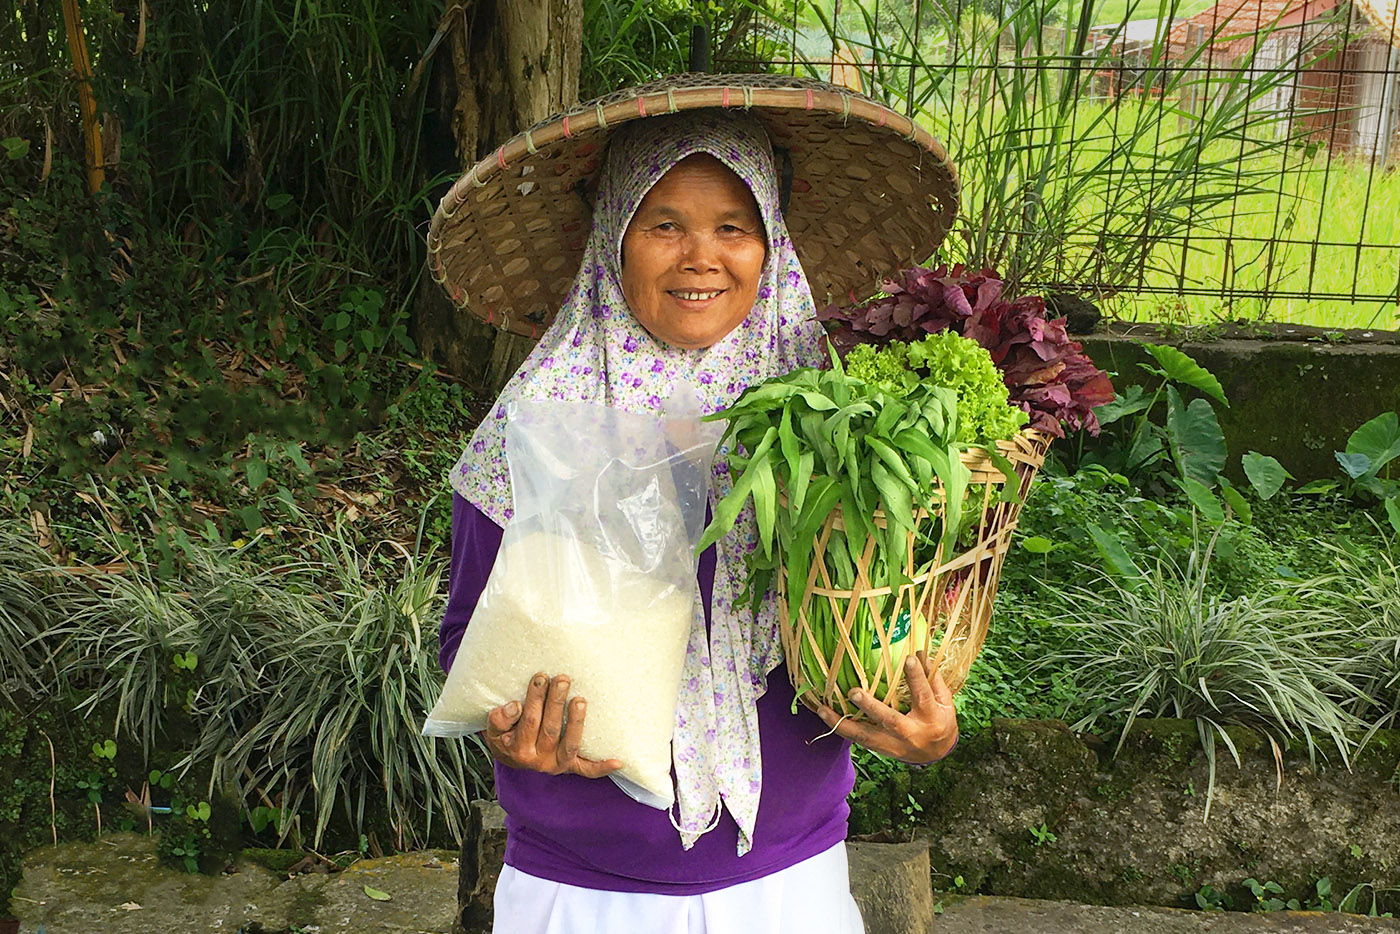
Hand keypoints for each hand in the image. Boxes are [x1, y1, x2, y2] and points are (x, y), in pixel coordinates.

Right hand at [484, 672, 623, 777]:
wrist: (509, 758)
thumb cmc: (504, 736)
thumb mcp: (493, 730)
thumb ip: (498, 719)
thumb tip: (515, 706)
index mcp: (518, 750)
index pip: (528, 721)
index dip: (534, 699)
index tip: (540, 678)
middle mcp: (539, 761)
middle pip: (550, 729)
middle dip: (555, 702)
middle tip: (562, 679)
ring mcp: (557, 765)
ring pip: (570, 744)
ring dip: (576, 721)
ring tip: (579, 699)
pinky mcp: (570, 768)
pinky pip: (587, 770)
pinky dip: (602, 767)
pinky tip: (618, 761)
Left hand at [815, 651, 958, 764]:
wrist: (937, 756)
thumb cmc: (941, 721)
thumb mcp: (946, 702)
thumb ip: (934, 678)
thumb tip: (921, 652)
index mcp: (931, 719)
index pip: (923, 696)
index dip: (916, 677)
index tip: (908, 659)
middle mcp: (911, 734)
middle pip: (889, 721)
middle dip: (871, 707)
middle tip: (853, 692)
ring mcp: (894, 745)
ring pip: (866, 737)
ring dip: (842, 724)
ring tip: (823, 709)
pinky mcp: (882, 750)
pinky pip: (859, 741)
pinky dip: (842, 729)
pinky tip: (826, 717)